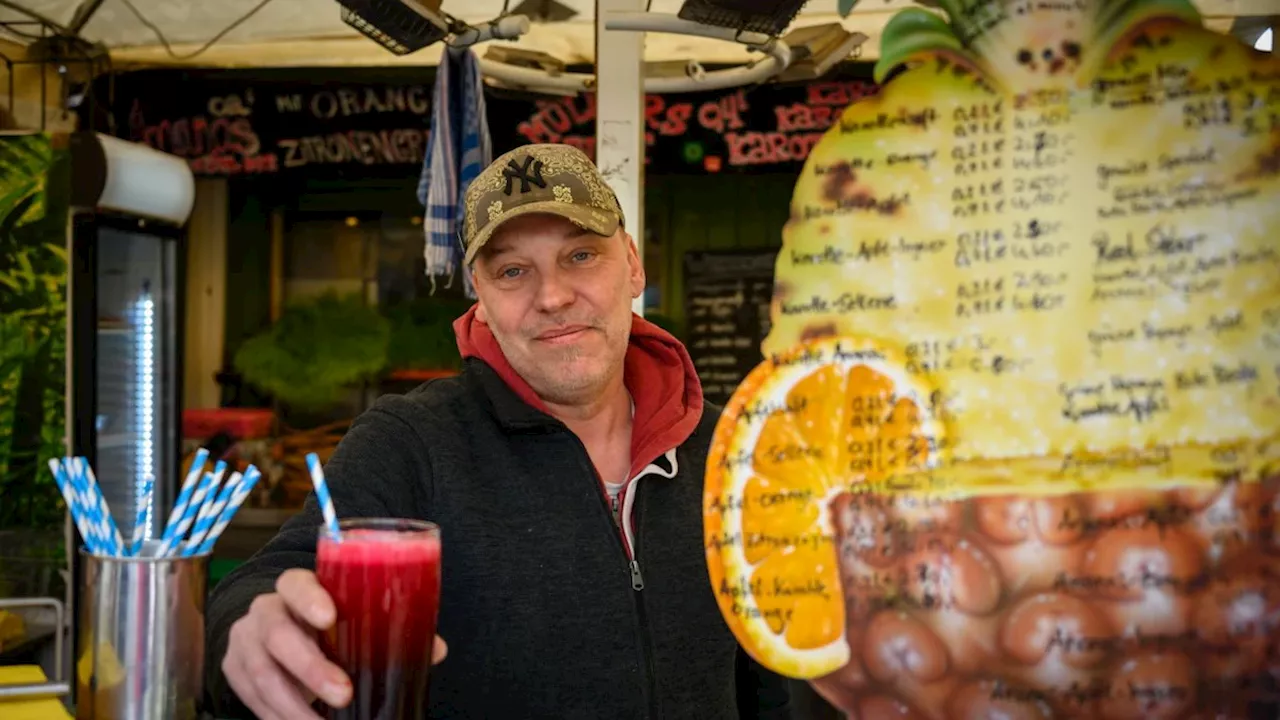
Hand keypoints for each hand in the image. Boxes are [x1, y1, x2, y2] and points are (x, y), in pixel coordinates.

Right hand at [222, 569, 447, 719]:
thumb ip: (387, 629)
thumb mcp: (350, 618)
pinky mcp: (235, 671)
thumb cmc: (324, 624)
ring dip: (294, 705)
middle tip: (343, 694)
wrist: (273, 631)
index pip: (294, 583)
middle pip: (278, 634)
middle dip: (310, 668)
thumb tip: (436, 649)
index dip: (309, 598)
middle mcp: (265, 611)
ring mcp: (245, 642)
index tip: (330, 617)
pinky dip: (278, 717)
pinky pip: (252, 699)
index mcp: (296, 589)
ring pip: (263, 673)